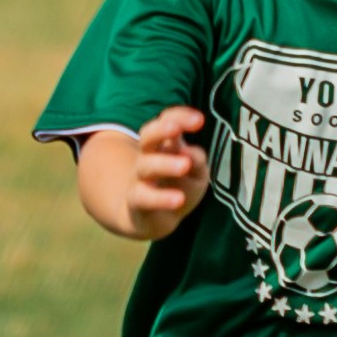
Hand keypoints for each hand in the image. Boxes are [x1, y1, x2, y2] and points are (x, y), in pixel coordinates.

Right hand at [128, 106, 209, 237]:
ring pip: (146, 166)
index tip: (199, 120)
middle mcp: (148, 156)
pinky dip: (161, 198)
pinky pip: (145, 197)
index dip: (180, 117)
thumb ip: (197, 160)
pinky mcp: (138, 201)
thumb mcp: (197, 172)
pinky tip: (178, 199)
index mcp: (165, 144)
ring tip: (184, 165)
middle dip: (161, 129)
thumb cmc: (179, 187)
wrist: (152, 219)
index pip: (168, 122)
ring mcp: (140, 178)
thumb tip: (190, 153)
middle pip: (147, 136)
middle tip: (176, 129)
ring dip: (165, 163)